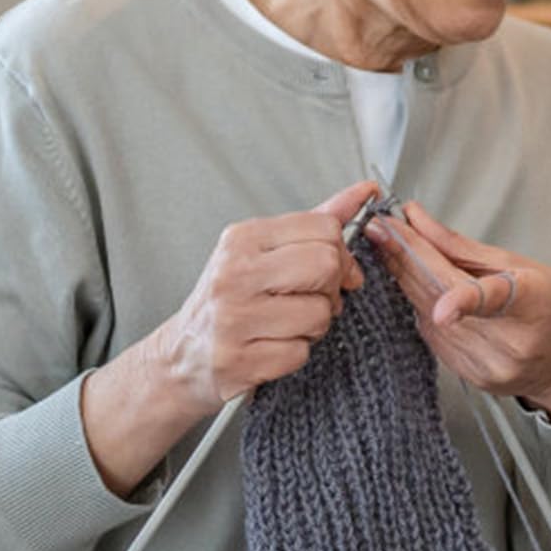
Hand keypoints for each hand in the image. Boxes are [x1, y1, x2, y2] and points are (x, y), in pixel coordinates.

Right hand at [81, 178, 376, 497]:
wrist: (184, 353)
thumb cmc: (233, 297)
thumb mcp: (266, 250)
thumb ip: (317, 222)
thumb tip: (367, 191)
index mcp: (242, 239)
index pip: (324, 229)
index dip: (342, 254)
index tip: (334, 271)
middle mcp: (233, 274)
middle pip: (326, 266)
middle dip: (331, 288)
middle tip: (312, 298)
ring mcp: (233, 318)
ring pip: (319, 313)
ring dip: (315, 325)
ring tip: (288, 324)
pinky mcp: (239, 360)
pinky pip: (300, 352)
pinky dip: (295, 353)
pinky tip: (271, 346)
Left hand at [364, 200, 550, 425]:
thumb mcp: (526, 267)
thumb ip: (463, 246)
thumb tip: (417, 219)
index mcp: (534, 305)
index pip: (497, 301)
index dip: (466, 302)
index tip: (442, 304)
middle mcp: (511, 342)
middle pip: (444, 297)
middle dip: (407, 257)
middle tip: (381, 228)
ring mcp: (488, 365)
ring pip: (428, 313)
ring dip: (408, 279)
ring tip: (397, 249)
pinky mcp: (469, 377)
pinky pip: (431, 335)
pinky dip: (423, 307)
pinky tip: (427, 290)